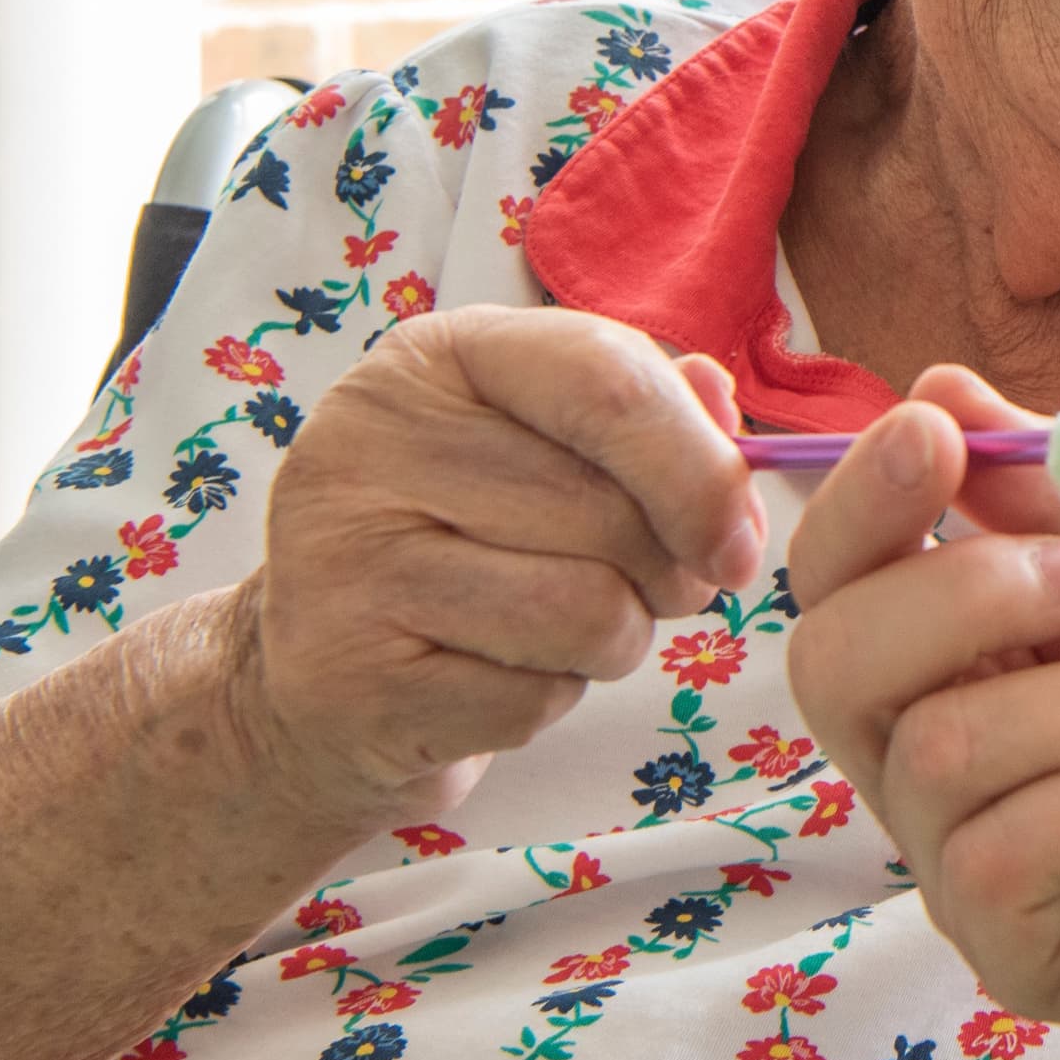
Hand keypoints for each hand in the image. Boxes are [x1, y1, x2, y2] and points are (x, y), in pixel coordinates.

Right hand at [228, 305, 764, 831]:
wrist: (318, 683)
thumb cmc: (469, 544)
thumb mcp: (549, 448)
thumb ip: (648, 414)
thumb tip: (717, 398)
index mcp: (436, 357)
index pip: (603, 379)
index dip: (702, 467)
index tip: (741, 543)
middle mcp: (372, 441)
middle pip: (609, 512)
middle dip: (666, 574)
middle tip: (637, 590)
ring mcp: (343, 560)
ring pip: (587, 611)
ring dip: (613, 641)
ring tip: (557, 630)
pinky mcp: (347, 679)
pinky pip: (534, 701)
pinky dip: (547, 702)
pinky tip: (490, 676)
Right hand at [782, 367, 1059, 1020]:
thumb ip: (1053, 479)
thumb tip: (941, 386)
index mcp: (927, 643)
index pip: (830, 570)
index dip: (860, 499)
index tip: (934, 437)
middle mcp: (906, 744)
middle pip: (827, 659)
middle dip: (953, 593)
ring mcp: (940, 850)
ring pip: (928, 750)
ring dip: (1053, 697)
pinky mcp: (996, 943)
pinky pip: (991, 857)